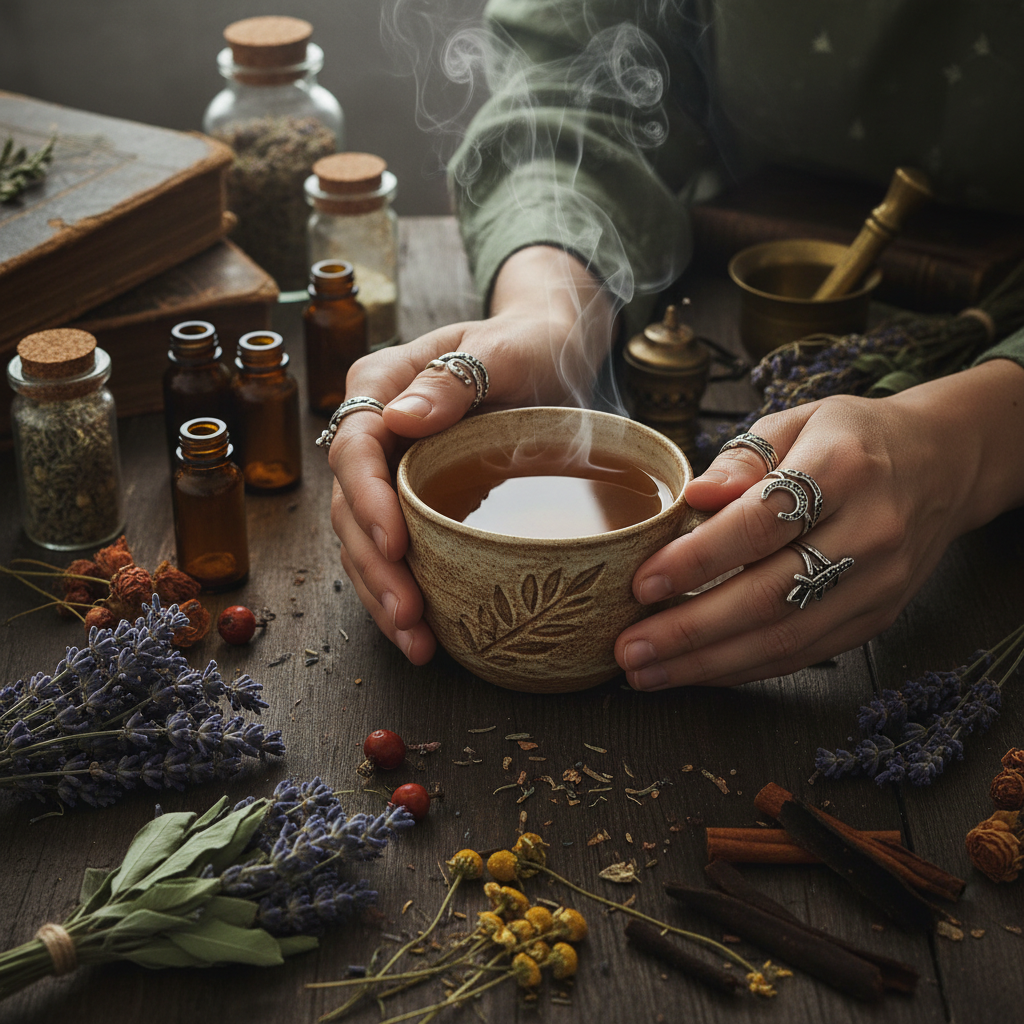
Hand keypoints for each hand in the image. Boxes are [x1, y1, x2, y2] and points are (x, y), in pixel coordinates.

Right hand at [330, 246, 616, 661]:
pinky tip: (426, 634)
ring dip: (384, 593)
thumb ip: (455, 377)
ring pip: (366, 538)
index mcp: (381, 385)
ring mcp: (392, 469)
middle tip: (409, 615)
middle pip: (352, 505)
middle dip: (375, 565)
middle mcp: (376, 431)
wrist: (553, 352)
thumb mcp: (504, 348)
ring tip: (416, 642)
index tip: (395, 543)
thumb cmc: (529, 343)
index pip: (355, 447)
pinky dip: (405, 591)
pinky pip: (397, 550)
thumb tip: (400, 418)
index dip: (368, 501)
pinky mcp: (415, 499)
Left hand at [615, 358, 1023, 688]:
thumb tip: (694, 496)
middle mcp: (870, 532)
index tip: (642, 583)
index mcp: (844, 468)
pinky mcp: (877, 618)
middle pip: (771, 595)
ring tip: (646, 672)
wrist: (941, 465)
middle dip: (690, 630)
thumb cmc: (850, 439)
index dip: (698, 559)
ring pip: (786, 638)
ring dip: (708, 664)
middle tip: (628, 649)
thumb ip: (742, 458)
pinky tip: (696, 671)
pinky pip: (804, 654)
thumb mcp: (796, 421)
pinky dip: (744, 668)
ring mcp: (879, 584)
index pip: (761, 523)